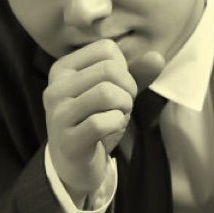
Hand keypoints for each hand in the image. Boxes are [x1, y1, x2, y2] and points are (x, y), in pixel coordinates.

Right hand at [43, 39, 163, 200]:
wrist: (75, 163)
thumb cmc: (96, 118)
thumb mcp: (116, 90)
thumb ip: (137, 72)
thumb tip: (158, 56)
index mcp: (63, 68)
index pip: (107, 49)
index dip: (124, 68)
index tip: (117, 87)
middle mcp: (55, 88)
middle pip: (109, 70)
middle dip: (128, 88)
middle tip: (123, 105)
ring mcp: (58, 115)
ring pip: (106, 93)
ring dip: (124, 106)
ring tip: (118, 116)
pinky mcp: (68, 141)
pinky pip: (103, 123)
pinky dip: (117, 124)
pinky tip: (111, 131)